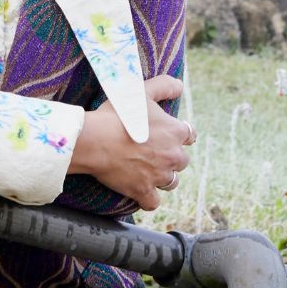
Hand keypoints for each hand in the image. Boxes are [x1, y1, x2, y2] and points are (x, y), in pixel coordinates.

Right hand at [67, 75, 192, 211]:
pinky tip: (139, 191)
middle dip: (170, 158)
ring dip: (162, 178)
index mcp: (175, 132)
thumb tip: (180, 86)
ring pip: (171, 182)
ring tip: (145, 170)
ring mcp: (159, 176)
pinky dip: (147, 198)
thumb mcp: (141, 90)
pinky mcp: (143, 191)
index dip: (179, 135)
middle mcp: (173, 156)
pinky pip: (153, 202)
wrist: (96, 140)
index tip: (166, 134)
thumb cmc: (117, 114)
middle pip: (181, 161)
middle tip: (151, 152)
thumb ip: (164, 85)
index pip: (189, 135)